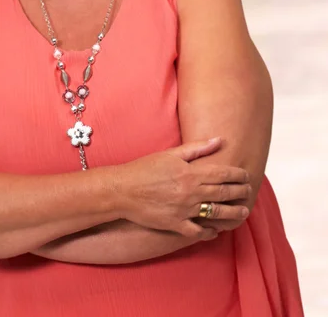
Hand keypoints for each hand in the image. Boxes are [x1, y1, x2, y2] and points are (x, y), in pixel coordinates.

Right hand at [113, 137, 250, 237]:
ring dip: (233, 213)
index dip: (238, 174)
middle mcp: (191, 192)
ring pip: (216, 213)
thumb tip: (219, 140)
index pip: (223, 173)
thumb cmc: (145, 169)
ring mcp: (184, 210)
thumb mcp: (170, 154)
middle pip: (224, 193)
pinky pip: (198, 231)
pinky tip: (215, 230)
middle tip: (248, 191)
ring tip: (242, 213)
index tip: (246, 175)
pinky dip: (209, 232)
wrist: (123, 190)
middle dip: (240, 192)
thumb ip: (196, 148)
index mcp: (190, 173)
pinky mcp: (176, 224)